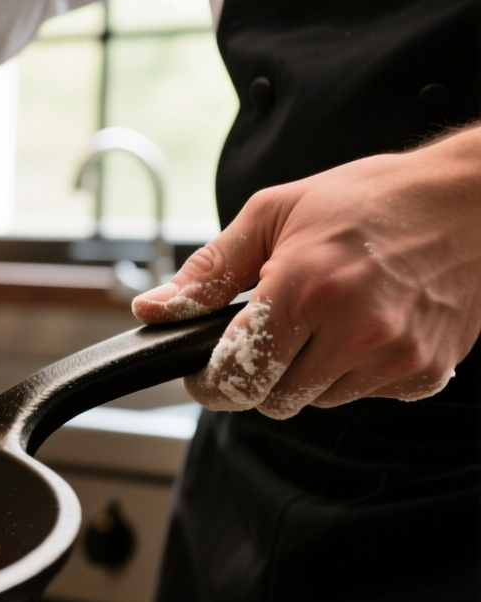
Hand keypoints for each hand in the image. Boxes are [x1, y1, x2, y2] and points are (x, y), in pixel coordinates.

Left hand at [131, 126, 480, 418]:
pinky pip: (363, 395)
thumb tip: (152, 310)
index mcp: (304, 288)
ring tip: (325, 318)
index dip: (210, 381)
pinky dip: (353, 372)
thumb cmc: (369, 200)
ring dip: (306, 373)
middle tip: (269, 334)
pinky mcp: (426, 372)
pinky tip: (365, 327)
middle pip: (271, 401)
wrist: (470, 200)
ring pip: (315, 401)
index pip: (234, 377)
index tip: (205, 370)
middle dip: (257, 376)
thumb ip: (208, 270)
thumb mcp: (274, 214)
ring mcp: (395, 356)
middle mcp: (354, 330)